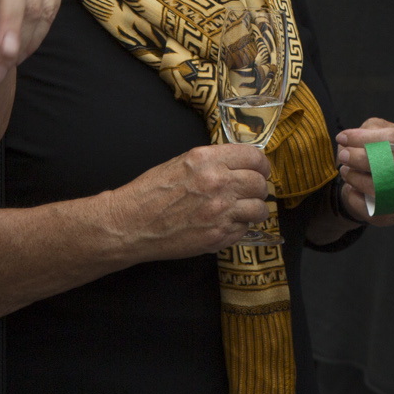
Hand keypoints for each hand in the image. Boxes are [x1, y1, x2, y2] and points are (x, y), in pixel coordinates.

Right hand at [110, 143, 273, 259]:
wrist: (132, 223)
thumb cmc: (152, 192)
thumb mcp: (183, 162)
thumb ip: (214, 161)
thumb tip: (238, 165)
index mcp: (208, 160)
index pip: (254, 157)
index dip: (261, 164)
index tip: (260, 170)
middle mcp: (218, 183)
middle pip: (260, 183)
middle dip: (258, 187)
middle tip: (251, 191)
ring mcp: (220, 211)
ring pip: (259, 209)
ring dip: (255, 209)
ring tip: (245, 210)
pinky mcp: (218, 236)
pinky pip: (244, 229)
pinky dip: (240, 226)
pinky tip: (226, 223)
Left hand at [335, 119, 393, 227]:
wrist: (375, 179)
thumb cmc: (377, 150)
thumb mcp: (374, 131)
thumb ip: (365, 132)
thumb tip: (347, 139)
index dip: (367, 139)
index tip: (342, 138)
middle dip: (365, 160)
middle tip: (344, 156)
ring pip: (385, 190)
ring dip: (358, 180)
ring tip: (345, 171)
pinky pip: (375, 210)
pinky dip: (357, 200)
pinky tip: (351, 189)